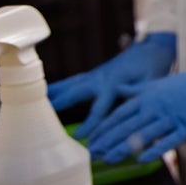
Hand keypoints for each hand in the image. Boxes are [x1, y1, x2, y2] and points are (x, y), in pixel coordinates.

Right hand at [48, 32, 177, 137]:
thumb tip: (140, 123)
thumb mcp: (153, 83)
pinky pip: (72, 82)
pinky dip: (57, 88)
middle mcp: (101, 78)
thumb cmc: (154, 68)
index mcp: (115, 83)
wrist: (153, 47)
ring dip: (52, 94)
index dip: (90, 123)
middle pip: (75, 93)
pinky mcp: (93, 75)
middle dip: (60, 105)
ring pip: (70, 85)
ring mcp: (95, 75)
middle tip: (41, 115)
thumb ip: (142, 100)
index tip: (79, 137)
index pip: (100, 107)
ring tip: (31, 101)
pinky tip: (43, 93)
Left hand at [85, 63, 185, 163]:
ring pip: (143, 134)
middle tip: (92, 153)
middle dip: (107, 140)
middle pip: (127, 125)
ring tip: (107, 159)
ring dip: (123, 148)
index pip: (120, 113)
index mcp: (150, 95)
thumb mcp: (161, 83)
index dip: (104, 127)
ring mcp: (172, 117)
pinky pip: (168, 140)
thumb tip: (118, 89)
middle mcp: (157, 105)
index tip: (91, 139)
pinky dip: (154, 150)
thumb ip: (138, 89)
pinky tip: (140, 160)